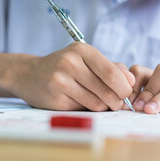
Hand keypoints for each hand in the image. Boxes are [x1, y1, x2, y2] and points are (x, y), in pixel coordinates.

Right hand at [5, 42, 134, 110]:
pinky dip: (88, 109)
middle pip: (108, 90)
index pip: (113, 73)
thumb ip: (110, 68)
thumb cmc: (63, 68)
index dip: (125, 88)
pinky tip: (82, 103)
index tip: (125, 93)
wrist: (28, 75)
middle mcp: (71, 63)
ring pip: (98, 103)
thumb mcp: (85, 60)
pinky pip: (84, 109)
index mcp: (82, 50)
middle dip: (117, 101)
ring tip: (99, 102)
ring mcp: (61, 81)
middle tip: (116, 103)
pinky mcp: (56, 98)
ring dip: (104, 107)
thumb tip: (132, 80)